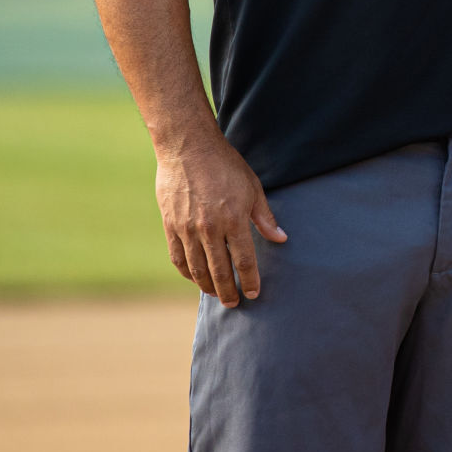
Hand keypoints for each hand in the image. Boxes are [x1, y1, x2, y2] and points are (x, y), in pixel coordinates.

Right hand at [156, 133, 285, 306]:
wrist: (188, 148)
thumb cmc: (226, 166)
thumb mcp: (253, 188)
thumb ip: (264, 217)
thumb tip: (281, 238)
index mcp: (234, 219)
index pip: (244, 260)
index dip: (250, 280)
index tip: (254, 293)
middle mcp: (209, 228)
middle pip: (219, 271)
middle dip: (228, 291)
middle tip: (234, 303)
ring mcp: (187, 229)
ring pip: (197, 269)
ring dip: (207, 286)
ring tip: (217, 294)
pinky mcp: (170, 226)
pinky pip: (178, 258)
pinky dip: (187, 272)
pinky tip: (195, 277)